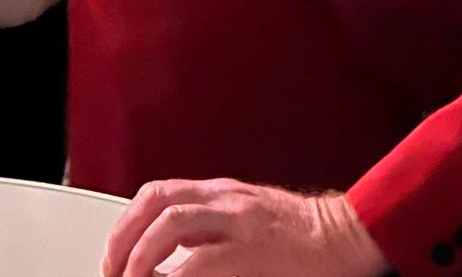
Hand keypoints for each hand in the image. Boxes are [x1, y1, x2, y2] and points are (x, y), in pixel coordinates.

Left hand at [103, 179, 387, 276]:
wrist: (348, 237)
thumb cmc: (303, 235)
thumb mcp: (250, 219)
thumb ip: (212, 230)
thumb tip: (172, 260)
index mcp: (222, 194)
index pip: (158, 194)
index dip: (127, 223)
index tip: (115, 254)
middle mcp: (226, 201)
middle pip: (155, 202)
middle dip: (123, 238)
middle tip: (113, 270)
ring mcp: (239, 223)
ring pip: (170, 223)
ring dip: (139, 255)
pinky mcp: (252, 252)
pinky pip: (200, 262)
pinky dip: (174, 275)